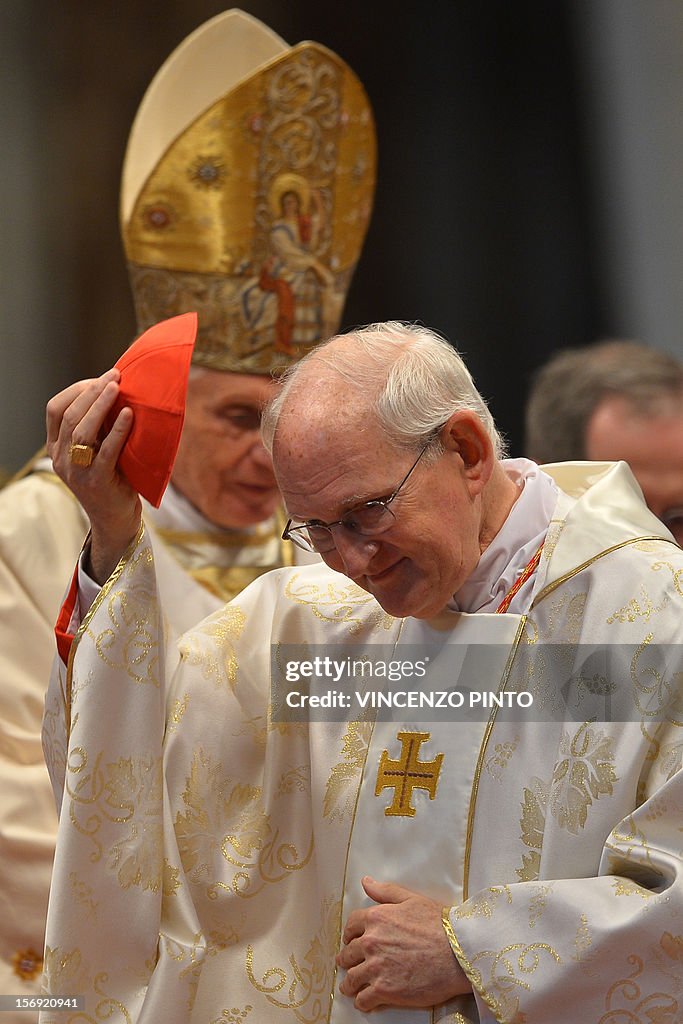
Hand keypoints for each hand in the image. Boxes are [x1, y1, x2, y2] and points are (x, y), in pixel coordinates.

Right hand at [46, 368, 140, 582]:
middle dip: (92, 391)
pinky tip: (128, 414)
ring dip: (100, 404)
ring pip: (81, 429)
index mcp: (57, 448)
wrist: (116, 521)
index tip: (101, 378)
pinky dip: (117, 430)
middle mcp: (61, 459)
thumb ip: (98, 427)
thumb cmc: (113, 479)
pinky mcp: (96, 482)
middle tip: (114, 375)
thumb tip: (115, 389)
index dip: (77, 390)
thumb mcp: (98, 450)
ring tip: (118, 386)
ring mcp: (76, 472)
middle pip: (69, 415)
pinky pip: (105, 451)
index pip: (55, 409)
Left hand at [336, 876, 470, 1011]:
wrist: (458, 952)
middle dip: (347, 959)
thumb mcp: (411, 899)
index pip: (351, 926)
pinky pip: (362, 999)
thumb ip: (385, 892)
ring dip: (350, 983)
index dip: (350, 934)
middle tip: (349, 964)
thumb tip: (366, 882)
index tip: (351, 941)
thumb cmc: (439, 925)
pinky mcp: (384, 990)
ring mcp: (376, 967)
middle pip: (348, 953)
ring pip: (351, 978)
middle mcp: (370, 942)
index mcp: (375, 918)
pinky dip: (361, 1001)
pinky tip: (364, 1001)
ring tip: (351, 986)